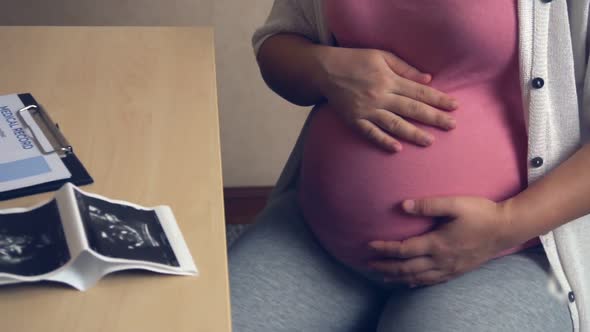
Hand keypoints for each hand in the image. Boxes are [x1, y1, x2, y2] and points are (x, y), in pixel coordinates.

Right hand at [317, 47, 458, 151]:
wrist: (324, 70)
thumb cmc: (355, 60)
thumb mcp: (381, 56)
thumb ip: (405, 68)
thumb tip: (428, 79)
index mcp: (389, 79)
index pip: (419, 92)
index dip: (439, 99)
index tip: (455, 106)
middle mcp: (380, 96)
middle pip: (412, 109)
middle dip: (434, 118)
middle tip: (452, 126)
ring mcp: (367, 110)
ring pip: (394, 124)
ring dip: (413, 133)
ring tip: (430, 141)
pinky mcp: (354, 120)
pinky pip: (371, 133)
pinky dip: (383, 141)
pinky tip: (397, 149)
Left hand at [368, 197, 517, 286]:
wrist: (507, 229)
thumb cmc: (481, 213)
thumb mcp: (455, 204)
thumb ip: (428, 205)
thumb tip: (403, 205)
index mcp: (437, 244)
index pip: (403, 250)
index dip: (384, 249)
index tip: (369, 246)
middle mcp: (441, 260)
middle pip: (406, 268)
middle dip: (385, 266)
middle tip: (368, 264)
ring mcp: (450, 268)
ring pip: (418, 277)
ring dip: (398, 277)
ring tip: (383, 275)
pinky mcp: (457, 271)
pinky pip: (432, 281)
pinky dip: (417, 282)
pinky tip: (410, 282)